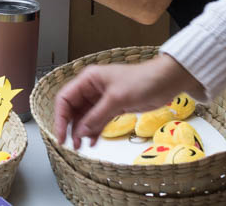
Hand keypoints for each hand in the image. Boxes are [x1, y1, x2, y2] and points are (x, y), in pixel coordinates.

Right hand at [53, 54, 205, 148]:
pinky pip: (97, 120)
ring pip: (85, 117)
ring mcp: (101, 98)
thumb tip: (80, 132)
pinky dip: (94, 131)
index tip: (61, 135)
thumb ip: (97, 116)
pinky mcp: (112, 106)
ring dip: (82, 131)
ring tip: (81, 147)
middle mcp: (91, 88)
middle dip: (71, 127)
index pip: (65, 98)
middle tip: (71, 145)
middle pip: (73, 109)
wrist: (165, 81)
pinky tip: (93, 141)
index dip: (60, 117)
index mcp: (88, 79)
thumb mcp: (117, 99)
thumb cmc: (141, 81)